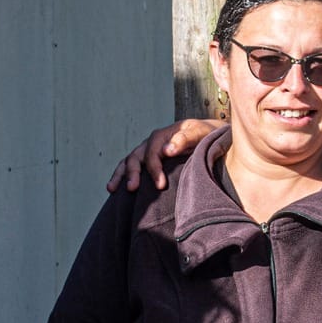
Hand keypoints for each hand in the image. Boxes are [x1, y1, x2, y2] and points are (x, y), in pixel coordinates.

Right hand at [107, 119, 225, 192]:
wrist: (208, 136)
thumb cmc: (205, 135)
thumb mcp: (200, 133)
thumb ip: (185, 138)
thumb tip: (168, 150)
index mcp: (164, 135)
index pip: (153, 152)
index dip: (154, 169)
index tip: (160, 186)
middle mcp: (152, 142)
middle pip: (137, 156)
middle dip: (133, 173)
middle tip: (132, 188)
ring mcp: (148, 150)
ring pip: (129, 161)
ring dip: (121, 174)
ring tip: (112, 189)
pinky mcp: (147, 160)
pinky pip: (130, 166)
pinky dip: (121, 176)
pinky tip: (114, 189)